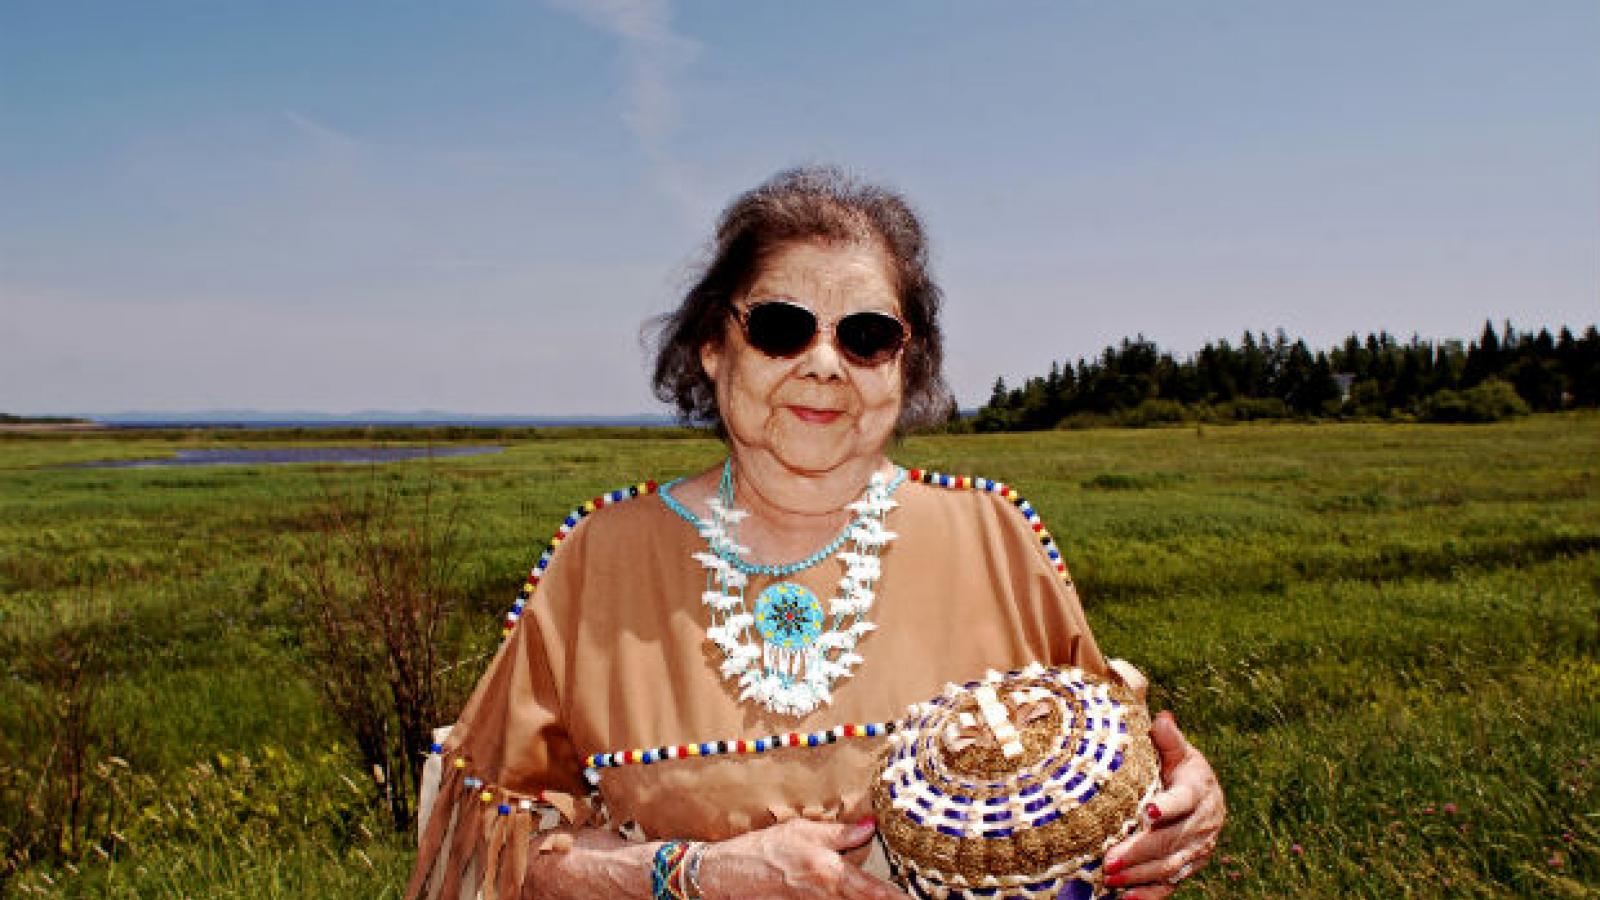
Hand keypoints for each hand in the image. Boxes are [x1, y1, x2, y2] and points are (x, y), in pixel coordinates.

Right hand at [697, 817, 909, 899]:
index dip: (896, 899)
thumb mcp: (804, 831)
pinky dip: (845, 898)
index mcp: (831, 874)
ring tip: (887, 895)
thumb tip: (871, 826)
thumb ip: (840, 833)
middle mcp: (827, 896)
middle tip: (906, 899)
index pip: (874, 891)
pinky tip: (849, 893)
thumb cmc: (766, 849)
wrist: (731, 875)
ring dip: (866, 898)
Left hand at [1102, 711, 1224, 897]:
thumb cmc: (1183, 769)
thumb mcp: (1179, 751)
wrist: (1210, 797)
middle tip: (1109, 859)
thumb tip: (1161, 719)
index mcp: (1197, 789)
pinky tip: (1128, 898)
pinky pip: (1172, 884)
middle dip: (1139, 851)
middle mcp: (1202, 821)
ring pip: (1170, 865)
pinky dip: (1151, 894)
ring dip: (1139, 874)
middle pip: (1170, 840)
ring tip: (1110, 877)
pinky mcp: (1191, 865)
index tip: (1150, 811)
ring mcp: (1198, 847)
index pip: (1183, 799)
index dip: (1168, 806)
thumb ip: (1168, 739)